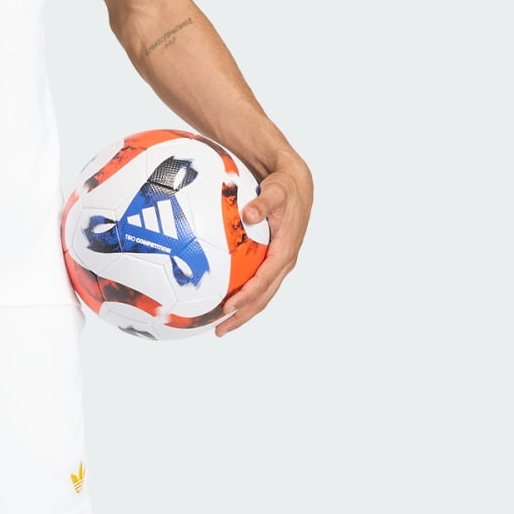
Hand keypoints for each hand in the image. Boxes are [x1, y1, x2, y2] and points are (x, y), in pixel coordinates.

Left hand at [215, 156, 312, 337]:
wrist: (297, 184)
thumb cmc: (285, 187)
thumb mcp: (277, 191)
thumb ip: (264, 202)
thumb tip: (249, 213)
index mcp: (285, 252)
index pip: (265, 281)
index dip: (247, 296)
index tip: (228, 306)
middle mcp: (282, 263)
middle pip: (262, 297)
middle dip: (242, 315)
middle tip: (219, 330)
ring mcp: (276, 263)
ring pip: (259, 294)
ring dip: (240, 310)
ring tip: (217, 324)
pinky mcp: (269, 259)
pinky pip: (254, 281)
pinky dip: (239, 292)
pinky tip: (216, 294)